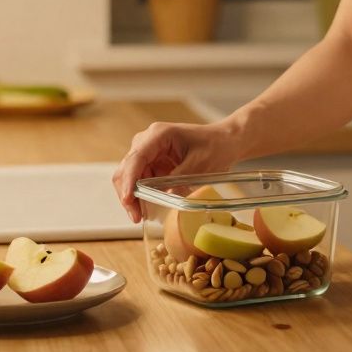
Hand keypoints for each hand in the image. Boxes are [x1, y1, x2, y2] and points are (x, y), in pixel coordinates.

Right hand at [111, 120, 246, 222]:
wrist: (225, 141)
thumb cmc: (216, 146)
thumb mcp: (200, 165)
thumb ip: (179, 180)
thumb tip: (162, 197)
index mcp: (158, 135)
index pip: (136, 159)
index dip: (129, 181)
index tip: (129, 200)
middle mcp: (148, 140)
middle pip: (127, 169)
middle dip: (128, 194)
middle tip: (136, 216)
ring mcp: (149, 151)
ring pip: (130, 177)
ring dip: (133, 196)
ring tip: (141, 215)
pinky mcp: (153, 162)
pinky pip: (140, 180)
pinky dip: (142, 194)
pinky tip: (148, 207)